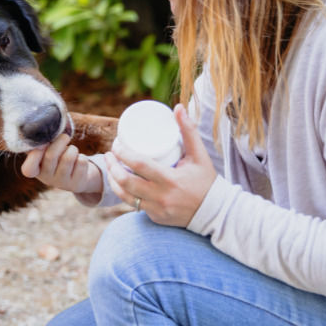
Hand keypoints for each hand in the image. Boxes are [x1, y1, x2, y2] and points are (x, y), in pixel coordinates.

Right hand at [21, 133, 102, 197]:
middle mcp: (47, 179)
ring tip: (72, 151)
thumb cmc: (60, 158)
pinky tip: (79, 161)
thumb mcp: (49, 151)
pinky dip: (82, 157)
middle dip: (60, 141)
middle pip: (50, 156)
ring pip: (68, 158)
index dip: (34, 156)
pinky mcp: (77, 184)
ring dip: (72, 149)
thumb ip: (42, 144)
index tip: (42, 144)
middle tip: (65, 137)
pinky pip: (81, 162)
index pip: (28, 169)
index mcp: (37, 170)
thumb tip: (40, 133)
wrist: (79, 175)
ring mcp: (62, 183)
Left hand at [106, 103, 216, 226]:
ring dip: (113, 181)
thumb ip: (189, 131)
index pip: (139, 165)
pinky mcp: (156, 218)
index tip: (117, 144)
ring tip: (110, 168)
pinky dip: (125, 193)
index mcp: (171, 180)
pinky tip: (120, 183)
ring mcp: (157, 210)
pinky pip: (134, 206)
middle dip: (112, 167)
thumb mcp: (199, 154)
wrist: (216, 212)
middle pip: (126, 181)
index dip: (123, 153)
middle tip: (109, 155)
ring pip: (125, 196)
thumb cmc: (206, 180)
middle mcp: (161, 197)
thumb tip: (177, 107)